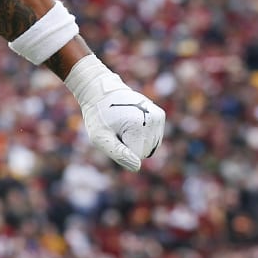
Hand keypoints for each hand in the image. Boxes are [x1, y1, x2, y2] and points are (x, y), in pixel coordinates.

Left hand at [66, 55, 164, 171]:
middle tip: (117, 128)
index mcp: (141, 125)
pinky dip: (141, 135)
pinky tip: (130, 122)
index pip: (138, 156)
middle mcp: (155, 120)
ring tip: (122, 124)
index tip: (113, 133)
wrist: (99, 90)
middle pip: (145, 151)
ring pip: (150, 146)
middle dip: (130, 145)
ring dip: (136, 140)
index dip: (122, 149)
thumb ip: (118, 153)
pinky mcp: (159, 115)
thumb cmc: (97, 115)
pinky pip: (152, 138)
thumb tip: (137, 166)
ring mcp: (159, 116)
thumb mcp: (100, 137)